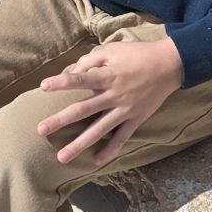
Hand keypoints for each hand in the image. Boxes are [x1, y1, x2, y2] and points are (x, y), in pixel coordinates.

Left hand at [37, 37, 181, 167]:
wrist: (170, 65)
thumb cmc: (138, 54)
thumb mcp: (113, 50)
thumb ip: (90, 60)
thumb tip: (72, 72)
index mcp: (107, 76)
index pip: (80, 79)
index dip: (62, 82)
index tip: (43, 86)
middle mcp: (113, 95)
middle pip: (83, 110)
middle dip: (60, 120)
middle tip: (41, 130)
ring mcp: (125, 110)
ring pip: (99, 130)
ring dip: (79, 144)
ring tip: (62, 157)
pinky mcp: (136, 119)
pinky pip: (121, 138)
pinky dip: (110, 150)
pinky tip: (96, 161)